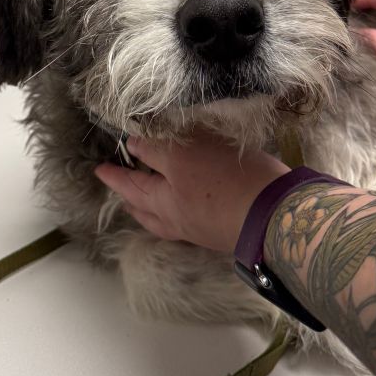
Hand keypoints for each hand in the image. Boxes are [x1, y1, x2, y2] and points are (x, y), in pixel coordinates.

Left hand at [94, 133, 288, 251]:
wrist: (275, 216)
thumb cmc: (228, 181)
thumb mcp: (188, 154)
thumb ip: (158, 149)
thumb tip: (134, 145)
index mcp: (163, 199)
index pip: (132, 182)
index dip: (116, 173)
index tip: (100, 168)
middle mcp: (177, 218)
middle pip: (144, 206)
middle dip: (128, 195)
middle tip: (115, 188)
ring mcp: (199, 229)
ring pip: (163, 220)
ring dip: (146, 211)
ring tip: (138, 205)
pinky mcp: (221, 230)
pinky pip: (183, 225)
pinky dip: (170, 218)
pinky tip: (177, 212)